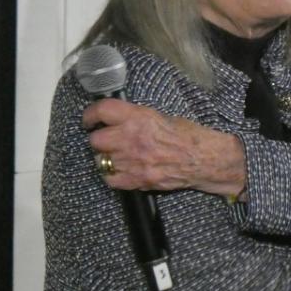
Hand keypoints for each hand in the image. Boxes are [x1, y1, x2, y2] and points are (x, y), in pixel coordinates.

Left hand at [82, 98, 245, 198]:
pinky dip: (112, 176)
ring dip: (106, 158)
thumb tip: (116, 120)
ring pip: (101, 161)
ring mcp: (132, 161)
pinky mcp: (136, 180)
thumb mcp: (158, 116)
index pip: (102, 111)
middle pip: (96, 140)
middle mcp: (131, 138)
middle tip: (107, 140)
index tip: (89, 120)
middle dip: (99, 140)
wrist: (201, 158)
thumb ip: (135, 119)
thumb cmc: (185, 134)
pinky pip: (110, 179)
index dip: (91, 115)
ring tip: (117, 156)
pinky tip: (121, 171)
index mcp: (138, 118)